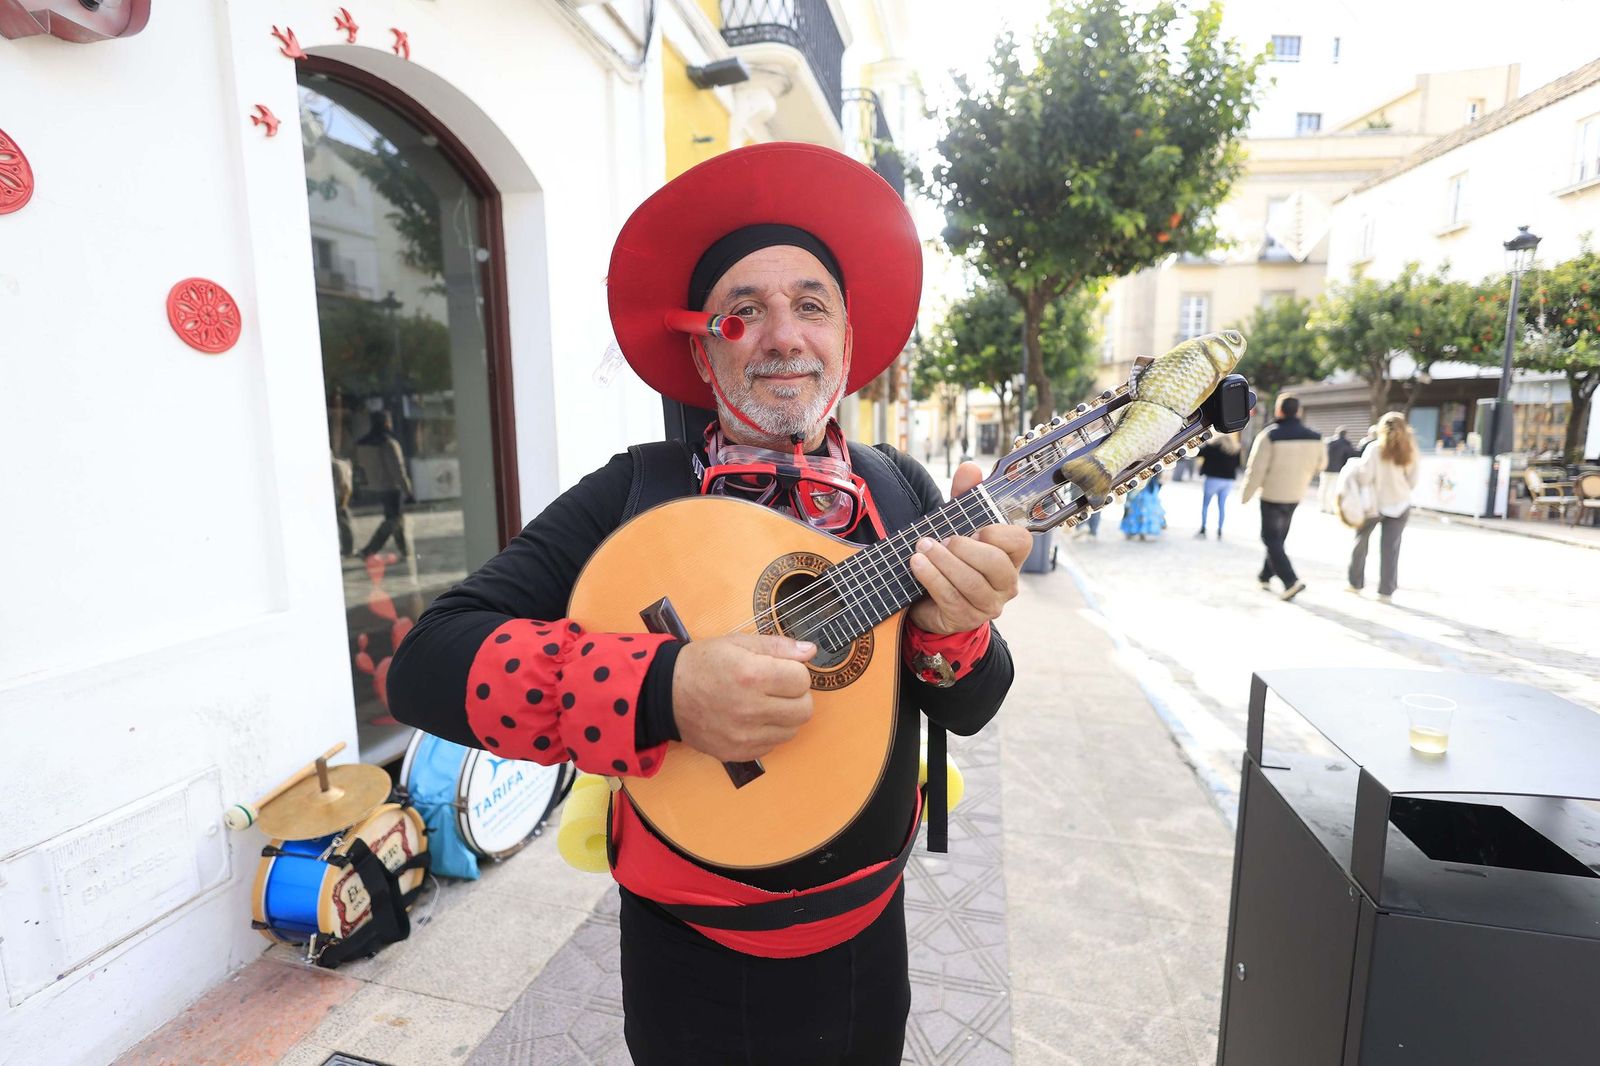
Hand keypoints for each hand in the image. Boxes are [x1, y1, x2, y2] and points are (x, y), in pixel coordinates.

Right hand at [670, 633, 816, 761]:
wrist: (666, 694)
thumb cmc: (702, 664)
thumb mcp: (737, 643)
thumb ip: (777, 646)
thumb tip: (809, 651)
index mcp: (751, 675)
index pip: (802, 680)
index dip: (795, 672)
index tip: (782, 669)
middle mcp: (749, 709)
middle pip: (804, 710)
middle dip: (797, 695)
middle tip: (780, 687)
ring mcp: (744, 735)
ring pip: (792, 730)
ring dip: (786, 715)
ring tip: (765, 703)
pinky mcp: (738, 752)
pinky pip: (773, 745)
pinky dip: (770, 732)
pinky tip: (753, 718)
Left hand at [907, 462, 1031, 635]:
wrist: (929, 598)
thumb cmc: (952, 558)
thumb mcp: (958, 524)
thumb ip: (965, 497)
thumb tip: (970, 468)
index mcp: (1011, 557)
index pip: (1020, 542)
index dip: (998, 533)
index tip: (976, 528)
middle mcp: (1006, 583)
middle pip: (996, 565)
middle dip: (965, 549)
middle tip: (941, 539)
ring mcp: (989, 604)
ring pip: (972, 584)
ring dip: (943, 563)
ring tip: (922, 548)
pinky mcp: (966, 618)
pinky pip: (952, 599)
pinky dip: (932, 578)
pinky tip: (917, 564)